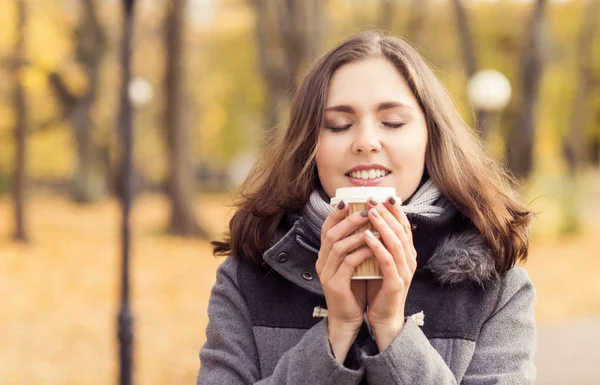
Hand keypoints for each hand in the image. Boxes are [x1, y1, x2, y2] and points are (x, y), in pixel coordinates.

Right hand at [316, 201, 373, 362]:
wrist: (347, 318)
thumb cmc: (353, 289)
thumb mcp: (352, 264)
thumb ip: (354, 246)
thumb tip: (368, 223)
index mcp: (325, 256)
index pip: (326, 229)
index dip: (335, 215)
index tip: (347, 201)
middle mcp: (322, 262)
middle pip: (331, 234)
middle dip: (349, 220)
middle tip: (365, 210)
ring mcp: (326, 273)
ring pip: (338, 246)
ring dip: (356, 234)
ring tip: (373, 226)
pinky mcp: (335, 284)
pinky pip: (348, 263)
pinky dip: (361, 252)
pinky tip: (374, 246)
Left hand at [363, 196, 416, 351]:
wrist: (383, 317)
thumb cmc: (380, 287)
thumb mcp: (381, 261)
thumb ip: (381, 243)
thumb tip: (370, 219)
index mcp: (407, 253)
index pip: (403, 226)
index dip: (394, 210)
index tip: (382, 196)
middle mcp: (409, 259)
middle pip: (400, 230)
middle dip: (387, 213)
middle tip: (372, 199)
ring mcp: (405, 271)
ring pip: (395, 243)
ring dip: (382, 226)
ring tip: (369, 212)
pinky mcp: (396, 283)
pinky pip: (387, 261)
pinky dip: (377, 247)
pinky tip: (366, 236)